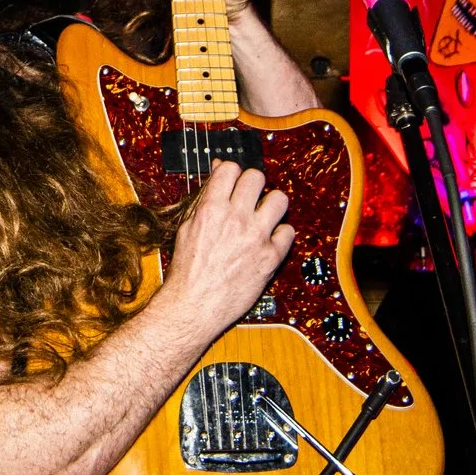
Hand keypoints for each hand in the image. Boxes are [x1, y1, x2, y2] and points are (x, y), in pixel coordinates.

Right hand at [165, 160, 294, 335]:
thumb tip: (217, 178)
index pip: (231, 168)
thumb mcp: (187, 229)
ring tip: (264, 216)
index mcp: (211, 209)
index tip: (234, 181)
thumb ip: (204, 201)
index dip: (233, 173)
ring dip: (272, 205)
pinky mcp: (271, 257)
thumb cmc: (187, 272)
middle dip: (253, 185)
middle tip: (250, 198)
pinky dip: (281, 235)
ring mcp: (256, 236)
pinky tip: (270, 241)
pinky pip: (289, 232)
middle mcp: (236, 218)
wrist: (194, 305)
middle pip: (257, 177)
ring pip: (280, 199)